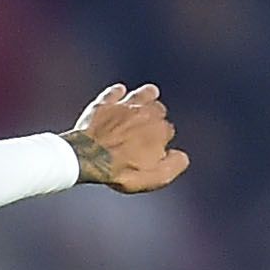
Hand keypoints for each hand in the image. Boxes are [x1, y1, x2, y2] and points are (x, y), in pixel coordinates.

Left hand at [65, 84, 189, 192]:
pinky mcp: (104, 104)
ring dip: (145, 97)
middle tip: (145, 129)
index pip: (168, 130)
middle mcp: (146, 113)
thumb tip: (182, 156)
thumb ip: (173, 166)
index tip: (152, 147)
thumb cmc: (120, 171)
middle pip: (158, 110)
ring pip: (142, 94)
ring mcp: (124, 106)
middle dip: (155, 117)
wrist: (87, 158)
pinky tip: (119, 93)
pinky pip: (114, 92)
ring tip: (145, 100)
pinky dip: (118, 92)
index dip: (161, 139)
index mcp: (160, 130)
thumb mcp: (153, 177)